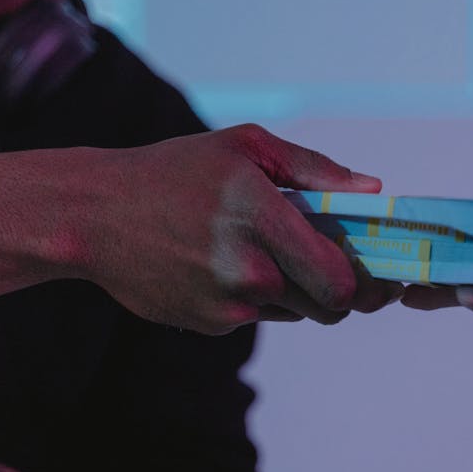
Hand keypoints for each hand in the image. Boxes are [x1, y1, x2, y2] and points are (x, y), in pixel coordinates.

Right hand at [73, 124, 402, 334]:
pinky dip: (258, 296)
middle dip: (339, 290)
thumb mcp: (246, 147)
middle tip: (331, 262)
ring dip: (296, 289)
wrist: (94, 216)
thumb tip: (372, 189)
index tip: (377, 274)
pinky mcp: (208, 324)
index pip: (339, 279)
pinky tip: (225, 264)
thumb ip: (315, 170)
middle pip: (328, 307)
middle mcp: (247, 271)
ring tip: (264, 250)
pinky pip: (257, 316)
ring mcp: (226, 305)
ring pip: (295, 312)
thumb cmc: (175, 172)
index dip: (366, 283)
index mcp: (262, 219)